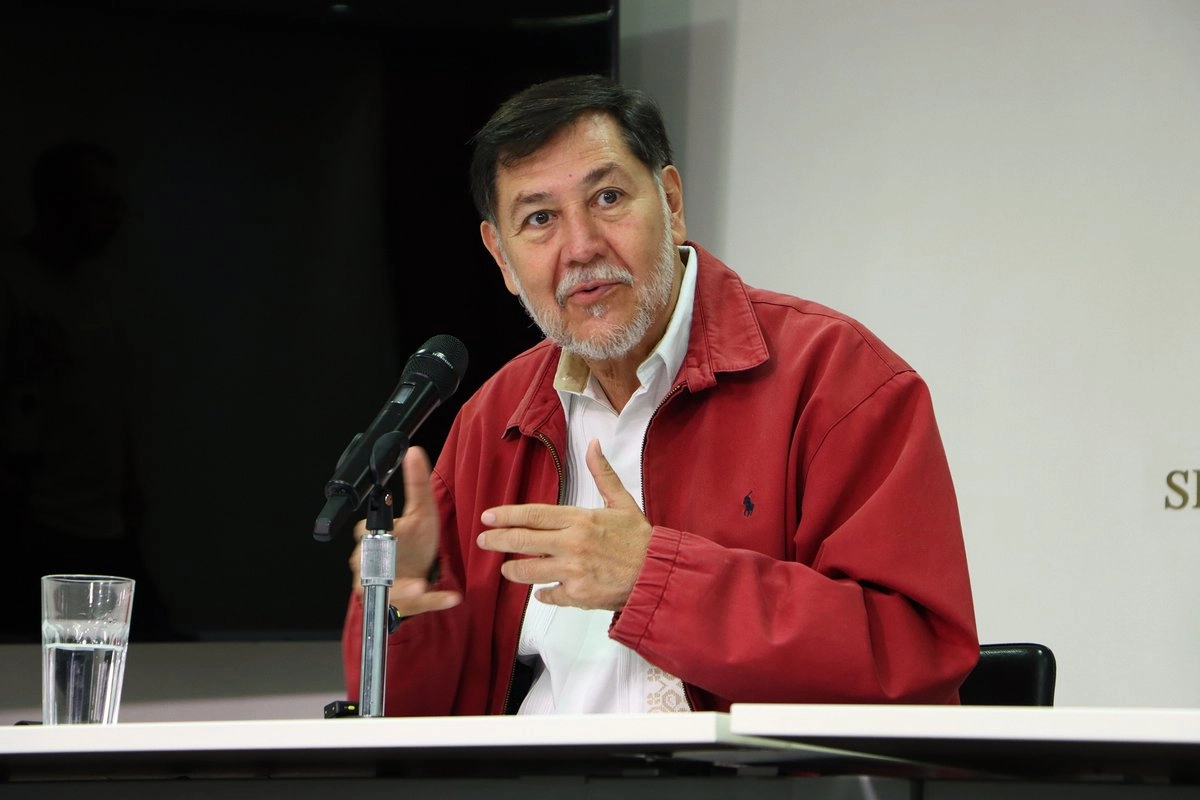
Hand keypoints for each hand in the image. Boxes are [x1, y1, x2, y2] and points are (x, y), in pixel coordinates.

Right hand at [348, 446, 460, 616]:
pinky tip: (451, 598)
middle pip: (367, 562)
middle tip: (395, 559)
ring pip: (387, 587)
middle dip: (380, 562)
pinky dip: (433, 601)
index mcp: (375, 537)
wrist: (417, 574)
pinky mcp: (400, 603)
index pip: (365, 531)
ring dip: (405, 589)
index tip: (390, 531)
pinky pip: (414, 604)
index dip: (373, 532)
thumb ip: (416, 482)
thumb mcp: (421, 509)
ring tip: (420, 587)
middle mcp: (372, 562)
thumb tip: (413, 451)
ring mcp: (382, 585)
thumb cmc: (415, 541)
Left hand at [477, 439, 651, 610]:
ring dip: (513, 570)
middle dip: (498, 541)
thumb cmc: (640, 539)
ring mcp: (573, 571)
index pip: (533, 515)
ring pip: (529, 571)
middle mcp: (572, 544)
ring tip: (507, 568)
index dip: (507, 516)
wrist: (658, 574)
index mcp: (580, 519)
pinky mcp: (578, 595)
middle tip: (483, 541)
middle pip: (523, 541)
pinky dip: (543, 594)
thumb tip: (593, 445)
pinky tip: (540, 591)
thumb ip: (602, 474)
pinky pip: (550, 595)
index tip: (488, 517)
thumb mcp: (623, 502)